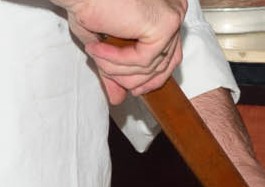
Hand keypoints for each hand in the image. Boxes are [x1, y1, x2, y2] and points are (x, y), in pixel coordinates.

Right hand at [52, 0, 185, 103]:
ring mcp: (172, 19)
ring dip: (119, 69)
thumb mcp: (106, 45)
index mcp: (166, 14)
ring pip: (152, 65)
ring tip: (96, 57)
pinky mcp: (164, 25)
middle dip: (139, 79)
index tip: (134, 89)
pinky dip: (117, 60)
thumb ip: (116, 70)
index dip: (152, 77)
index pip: (170, 54)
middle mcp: (175, 13)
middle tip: (117, 84)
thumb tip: (118, 99)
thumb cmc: (89, 3)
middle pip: (166, 62)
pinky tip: (97, 49)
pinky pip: (143, 59)